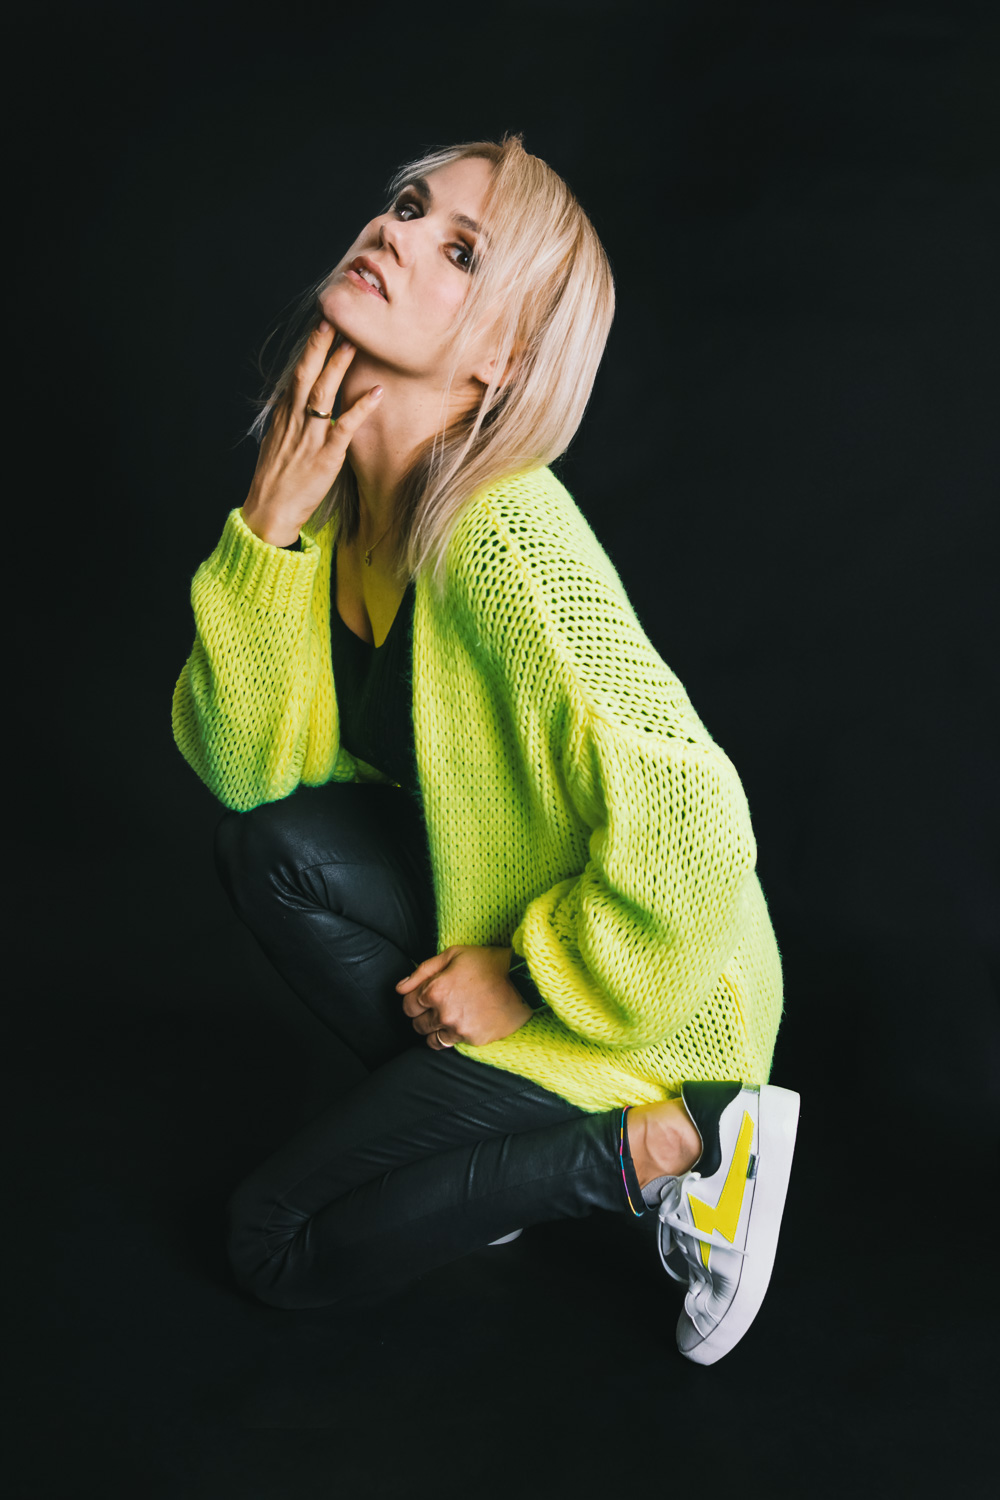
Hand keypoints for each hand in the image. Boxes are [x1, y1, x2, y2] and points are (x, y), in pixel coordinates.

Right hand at [241, 320, 384, 545]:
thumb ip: (287, 418)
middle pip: (305, 374)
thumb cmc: (275, 479)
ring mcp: (310, 436)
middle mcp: (294, 420)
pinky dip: (361, 407)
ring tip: (352, 343)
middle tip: (334, 317)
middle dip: (319, 345)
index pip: (296, 373)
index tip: (323, 323)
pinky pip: (345, 426)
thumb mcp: (275, 441)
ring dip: (337, 367)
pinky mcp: (326, 456)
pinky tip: (376, 391)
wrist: (269, 510)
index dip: (310, 348)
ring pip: (322, 394)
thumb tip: (292, 400)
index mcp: (282, 414)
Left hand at [396, 945, 534, 1050]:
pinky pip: (451, 1044)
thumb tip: (400, 987)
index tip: (424, 995)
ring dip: (434, 1029)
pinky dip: (451, 1036)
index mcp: (435, 991)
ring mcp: (459, 1030)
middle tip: (437, 1005)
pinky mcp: (473, 1040)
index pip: (408, 1006)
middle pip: (417, 1024)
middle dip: (423, 1015)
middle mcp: (443, 1014)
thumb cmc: (488, 963)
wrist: (523, 981)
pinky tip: (462, 1023)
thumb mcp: (453, 955)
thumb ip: (422, 971)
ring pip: (431, 1039)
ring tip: (448, 1016)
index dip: (414, 1000)